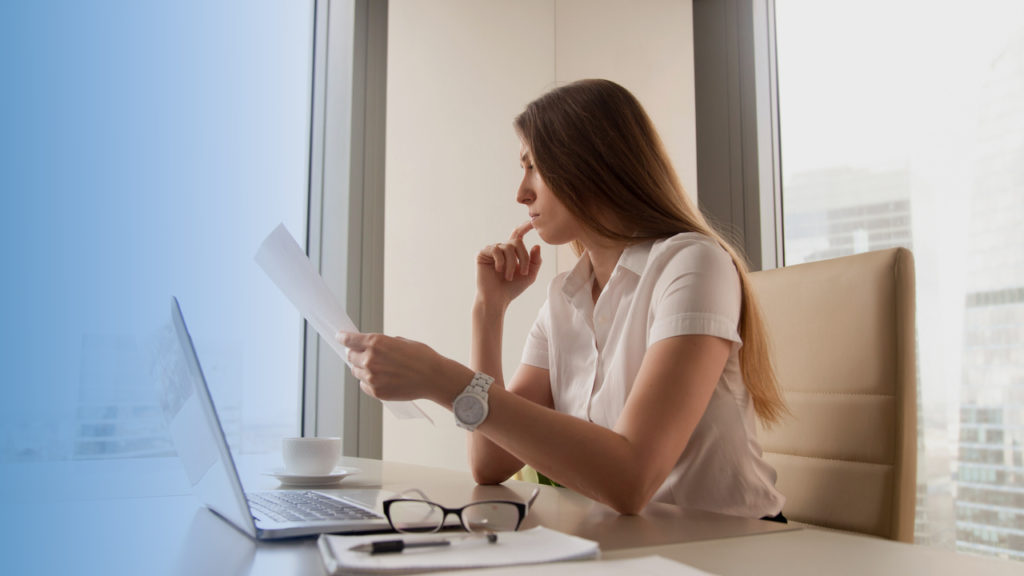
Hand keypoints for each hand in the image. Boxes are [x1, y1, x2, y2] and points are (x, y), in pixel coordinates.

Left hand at [337, 332, 469, 403]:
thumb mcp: (400, 341)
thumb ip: (381, 344)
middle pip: (350, 356)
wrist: (434, 378)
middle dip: (354, 354)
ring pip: (356, 372)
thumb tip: (368, 348)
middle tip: (362, 355)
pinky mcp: (376, 392)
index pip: (349, 340)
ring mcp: (371, 377)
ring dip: (362, 369)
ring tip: (379, 369)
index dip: (342, 338)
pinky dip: (369, 382)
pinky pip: (364, 385)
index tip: (339, 337)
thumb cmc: (421, 357)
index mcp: (376, 343)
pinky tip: (383, 379)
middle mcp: (370, 359)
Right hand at [476, 220, 541, 308]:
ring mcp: (491, 250)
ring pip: (507, 247)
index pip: (519, 235)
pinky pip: (495, 250)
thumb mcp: (529, 275)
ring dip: (512, 263)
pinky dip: (501, 261)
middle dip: (524, 257)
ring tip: (509, 277)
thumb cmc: (512, 289)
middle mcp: (502, 249)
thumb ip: (535, 261)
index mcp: (512, 252)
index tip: (533, 221)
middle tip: (524, 272)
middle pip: (517, 242)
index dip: (525, 226)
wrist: (497, 299)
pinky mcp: (482, 254)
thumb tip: (536, 245)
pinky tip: (499, 270)